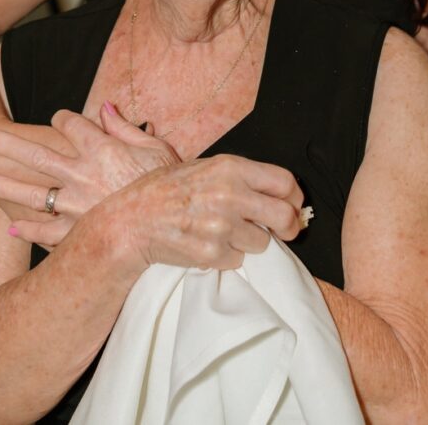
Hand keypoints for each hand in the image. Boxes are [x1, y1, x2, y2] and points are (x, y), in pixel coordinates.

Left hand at [0, 103, 179, 244]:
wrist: (174, 223)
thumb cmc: (170, 182)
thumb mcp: (155, 146)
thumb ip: (124, 127)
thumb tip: (106, 108)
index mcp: (102, 148)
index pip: (70, 124)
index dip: (63, 119)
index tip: (59, 119)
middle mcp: (82, 174)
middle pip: (36, 154)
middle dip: (8, 144)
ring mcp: (76, 206)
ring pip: (32, 193)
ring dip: (5, 185)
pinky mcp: (78, 233)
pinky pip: (46, 232)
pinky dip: (28, 229)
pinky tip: (11, 225)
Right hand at [113, 153, 303, 272]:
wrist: (132, 220)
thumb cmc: (166, 191)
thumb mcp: (204, 168)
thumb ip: (240, 177)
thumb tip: (279, 191)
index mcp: (230, 167)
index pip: (284, 181)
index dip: (295, 196)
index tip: (294, 205)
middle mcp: (230, 194)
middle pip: (284, 215)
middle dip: (290, 226)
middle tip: (285, 230)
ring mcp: (222, 226)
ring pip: (262, 242)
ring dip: (250, 241)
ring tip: (224, 230)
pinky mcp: (212, 253)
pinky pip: (238, 259)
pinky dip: (228, 255)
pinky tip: (208, 243)